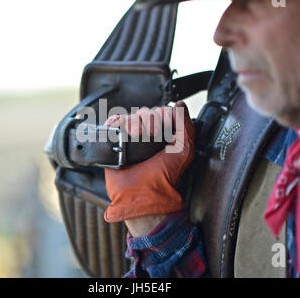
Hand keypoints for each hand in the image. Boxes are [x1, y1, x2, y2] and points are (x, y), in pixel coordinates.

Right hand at [103, 101, 194, 224]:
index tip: (163, 128)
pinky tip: (118, 126)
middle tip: (151, 133)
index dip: (162, 114)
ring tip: (135, 134)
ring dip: (133, 120)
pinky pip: (113, 124)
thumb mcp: (184, 151)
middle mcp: (147, 137)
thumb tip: (181, 105)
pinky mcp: (114, 144)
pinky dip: (115, 121)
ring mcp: (129, 140)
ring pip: (129, 116)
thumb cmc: (165, 177)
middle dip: (149, 118)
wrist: (142, 195)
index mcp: (164, 136)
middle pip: (144, 112)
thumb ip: (187, 128)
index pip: (161, 112)